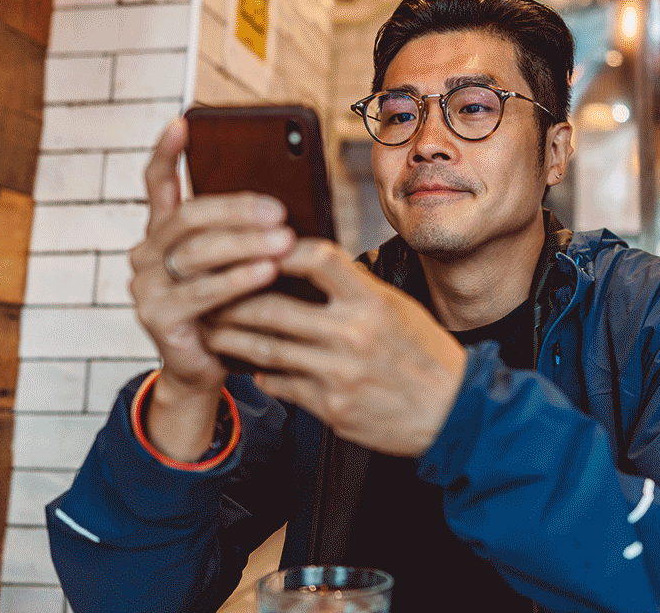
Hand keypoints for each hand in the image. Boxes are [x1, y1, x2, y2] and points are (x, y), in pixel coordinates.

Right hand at [128, 118, 292, 460]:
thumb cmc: (231, 309)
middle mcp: (146, 254)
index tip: (183, 121)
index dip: (168, 152)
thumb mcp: (237, 265)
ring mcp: (146, 286)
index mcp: (162, 234)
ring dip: (244, 244)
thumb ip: (244, 234)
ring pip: (197, 253)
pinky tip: (267, 272)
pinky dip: (237, 280)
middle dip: (236, 210)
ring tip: (283, 240)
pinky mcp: (157, 318)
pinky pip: (200, 292)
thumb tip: (284, 202)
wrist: (209, 369)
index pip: (157, 184)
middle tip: (278, 209)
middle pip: (189, 217)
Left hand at [205, 239, 467, 456]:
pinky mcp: (331, 409)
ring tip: (211, 328)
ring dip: (230, 338)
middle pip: (271, 308)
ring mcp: (338, 375)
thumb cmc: (426, 356)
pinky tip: (248, 366)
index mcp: (372, 302)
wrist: (453, 413)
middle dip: (230, 300)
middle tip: (205, 292)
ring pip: (265, 350)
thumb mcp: (397, 309)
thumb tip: (308, 264)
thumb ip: (354, 289)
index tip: (254, 246)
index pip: (315, 258)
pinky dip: (260, 373)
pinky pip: (281, 385)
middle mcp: (352, 335)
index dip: (277, 250)